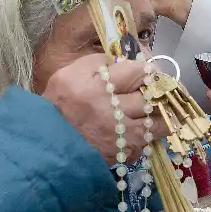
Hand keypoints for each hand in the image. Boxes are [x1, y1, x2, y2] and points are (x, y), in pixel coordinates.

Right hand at [42, 55, 171, 162]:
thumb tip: (123, 58)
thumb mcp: (68, 75)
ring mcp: (121, 135)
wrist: (48, 145)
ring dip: (162, 112)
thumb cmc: (57, 106)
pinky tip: (145, 127)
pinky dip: (152, 132)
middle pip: (151, 94)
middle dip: (157, 88)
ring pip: (159, 121)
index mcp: (96, 87)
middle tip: (156, 86)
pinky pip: (150, 140)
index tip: (144, 70)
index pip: (137, 70)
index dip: (145, 68)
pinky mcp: (125, 153)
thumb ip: (97, 62)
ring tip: (159, 107)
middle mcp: (111, 111)